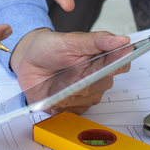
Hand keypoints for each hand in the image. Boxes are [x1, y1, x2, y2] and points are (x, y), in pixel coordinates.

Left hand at [9, 28, 130, 113]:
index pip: (121, 64)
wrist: (26, 61)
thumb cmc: (48, 48)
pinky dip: (64, 103)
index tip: (113, 65)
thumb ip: (97, 41)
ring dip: (74, 91)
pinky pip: (76, 109)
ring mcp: (85, 92)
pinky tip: (55, 94)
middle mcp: (96, 77)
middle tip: (73, 71)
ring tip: (59, 81)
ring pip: (89, 98)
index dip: (118, 65)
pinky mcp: (73, 106)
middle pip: (104, 83)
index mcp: (100, 59)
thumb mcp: (71, 40)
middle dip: (89, 78)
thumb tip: (122, 40)